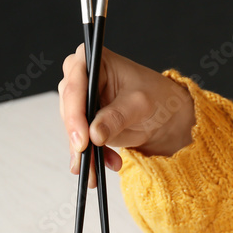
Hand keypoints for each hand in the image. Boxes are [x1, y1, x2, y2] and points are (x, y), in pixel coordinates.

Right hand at [58, 45, 195, 184]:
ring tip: (96, 172)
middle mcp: (81, 76)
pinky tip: (107, 165)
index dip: (74, 114)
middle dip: (77, 138)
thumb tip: (94, 134)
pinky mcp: (84, 120)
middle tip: (85, 158)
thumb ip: (116, 117)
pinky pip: (82, 141)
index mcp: (93, 60)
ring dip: (85, 153)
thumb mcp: (140, 104)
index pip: (76, 86)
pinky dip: (92, 157)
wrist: (164, 112)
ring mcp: (81, 100)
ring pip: (72, 129)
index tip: (82, 140)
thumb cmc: (155, 96)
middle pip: (69, 109)